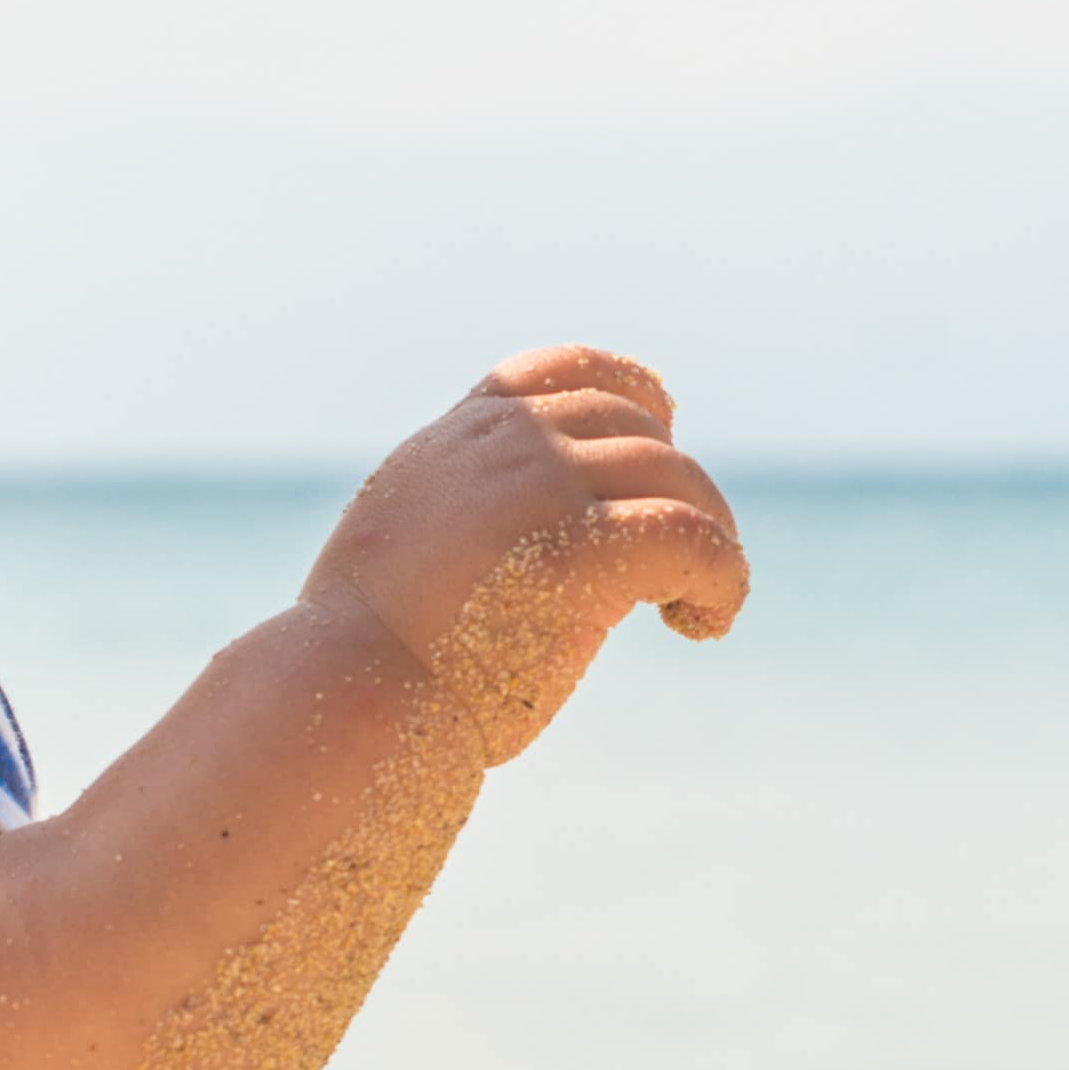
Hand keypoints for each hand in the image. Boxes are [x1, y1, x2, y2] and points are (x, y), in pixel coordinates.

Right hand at [302, 348, 749, 764]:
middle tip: (691, 554)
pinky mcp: (588, 547)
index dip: (627, 392)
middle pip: (634, 424)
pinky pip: (695, 538)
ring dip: (710, 535)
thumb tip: (512, 557)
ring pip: (677, 478)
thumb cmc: (362, 661)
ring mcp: (546, 485)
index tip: (664, 428)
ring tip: (702, 601)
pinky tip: (705, 620)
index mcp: (456, 440)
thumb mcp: (402, 551)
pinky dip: (722, 577)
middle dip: (676, 481)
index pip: (558, 374)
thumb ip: (460, 522)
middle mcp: (505, 445)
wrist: (346, 695)